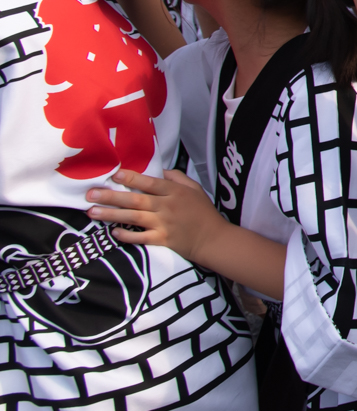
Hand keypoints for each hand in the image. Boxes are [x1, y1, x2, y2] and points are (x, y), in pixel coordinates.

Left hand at [86, 169, 226, 263]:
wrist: (213, 238)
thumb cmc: (203, 211)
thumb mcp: (195, 188)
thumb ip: (177, 177)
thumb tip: (158, 170)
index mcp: (175, 192)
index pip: (151, 183)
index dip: (132, 179)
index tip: (114, 174)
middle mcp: (167, 207)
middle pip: (136, 200)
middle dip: (112, 197)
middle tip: (90, 194)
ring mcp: (164, 224)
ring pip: (134, 218)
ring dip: (112, 215)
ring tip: (92, 212)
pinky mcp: (162, 240)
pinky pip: (140, 237)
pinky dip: (127, 235)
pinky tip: (113, 232)